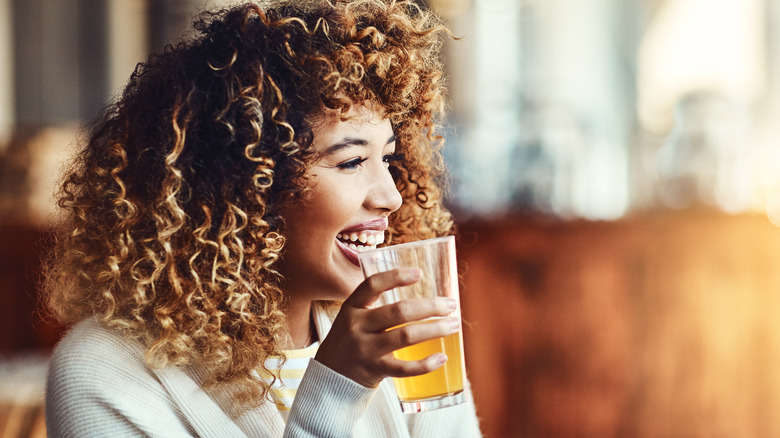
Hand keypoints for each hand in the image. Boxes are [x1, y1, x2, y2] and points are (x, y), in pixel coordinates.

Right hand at [314, 267, 459, 387]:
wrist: (329, 379)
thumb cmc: (350, 343)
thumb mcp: (353, 319)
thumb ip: (376, 306)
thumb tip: (419, 296)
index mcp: (351, 308)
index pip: (372, 285)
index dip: (396, 276)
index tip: (420, 273)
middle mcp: (357, 326)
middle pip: (399, 311)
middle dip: (430, 306)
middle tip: (451, 304)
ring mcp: (365, 350)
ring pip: (406, 336)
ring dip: (435, 329)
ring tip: (454, 325)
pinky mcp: (374, 370)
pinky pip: (404, 368)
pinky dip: (426, 364)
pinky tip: (442, 357)